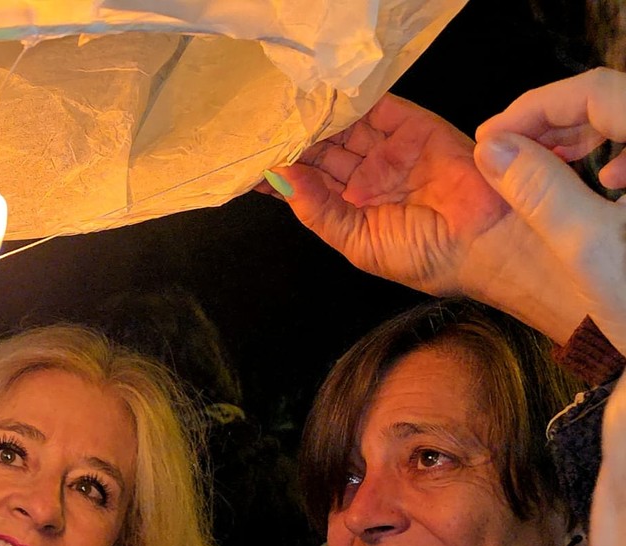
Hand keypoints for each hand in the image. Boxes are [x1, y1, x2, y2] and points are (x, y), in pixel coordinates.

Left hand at [272, 94, 589, 341]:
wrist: (482, 243)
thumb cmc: (424, 256)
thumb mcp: (356, 240)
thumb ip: (318, 210)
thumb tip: (281, 180)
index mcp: (352, 209)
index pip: (309, 186)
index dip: (281, 175)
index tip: (249, 167)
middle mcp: (368, 177)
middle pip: (322, 153)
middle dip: (294, 145)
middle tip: (263, 136)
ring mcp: (390, 151)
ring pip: (345, 129)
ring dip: (317, 124)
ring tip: (285, 120)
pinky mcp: (413, 128)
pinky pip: (378, 109)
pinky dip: (351, 104)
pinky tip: (323, 106)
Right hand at [474, 68, 625, 353]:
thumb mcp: (587, 247)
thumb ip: (539, 191)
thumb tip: (492, 151)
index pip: (593, 91)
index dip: (534, 107)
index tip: (489, 138)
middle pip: (609, 97)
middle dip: (550, 119)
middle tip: (502, 151)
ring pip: (623, 115)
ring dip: (577, 134)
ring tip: (536, 166)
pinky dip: (610, 152)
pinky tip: (599, 182)